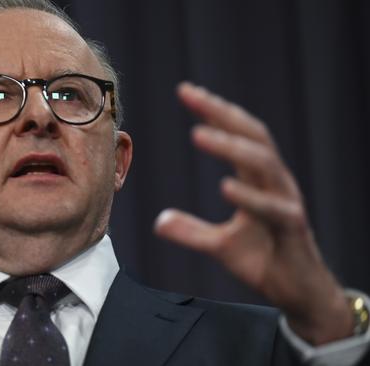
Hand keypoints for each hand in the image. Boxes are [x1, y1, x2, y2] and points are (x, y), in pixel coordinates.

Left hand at [154, 82, 351, 344]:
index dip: (213, 112)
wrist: (298, 292)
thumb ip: (191, 231)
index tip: (186, 91)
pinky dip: (249, 196)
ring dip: (230, 147)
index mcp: (259, 179)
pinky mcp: (293, 228)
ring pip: (263, 163)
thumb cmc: (265, 259)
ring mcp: (286, 202)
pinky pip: (272, 208)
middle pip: (252, 135)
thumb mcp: (219, 246)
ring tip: (197, 133)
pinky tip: (225, 185)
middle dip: (221, 113)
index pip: (238, 134)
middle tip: (190, 94)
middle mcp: (275, 182)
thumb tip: (159, 222)